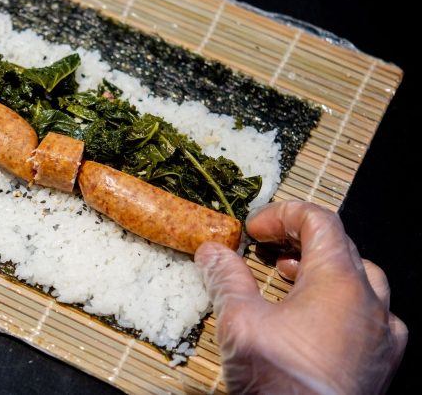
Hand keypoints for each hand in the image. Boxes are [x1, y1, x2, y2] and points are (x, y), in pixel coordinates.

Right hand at [195, 201, 406, 393]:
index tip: (253, 229)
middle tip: (265, 249)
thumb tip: (212, 251)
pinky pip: (373, 318)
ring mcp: (382, 335)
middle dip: (299, 240)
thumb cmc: (279, 382)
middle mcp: (370, 303)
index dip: (283, 215)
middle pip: (341, 248)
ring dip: (324, 271)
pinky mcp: (382, 363)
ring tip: (290, 279)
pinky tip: (319, 321)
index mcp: (340, 282)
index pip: (320, 221)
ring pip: (362, 281)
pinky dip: (345, 305)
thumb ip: (226, 278)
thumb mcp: (239, 322)